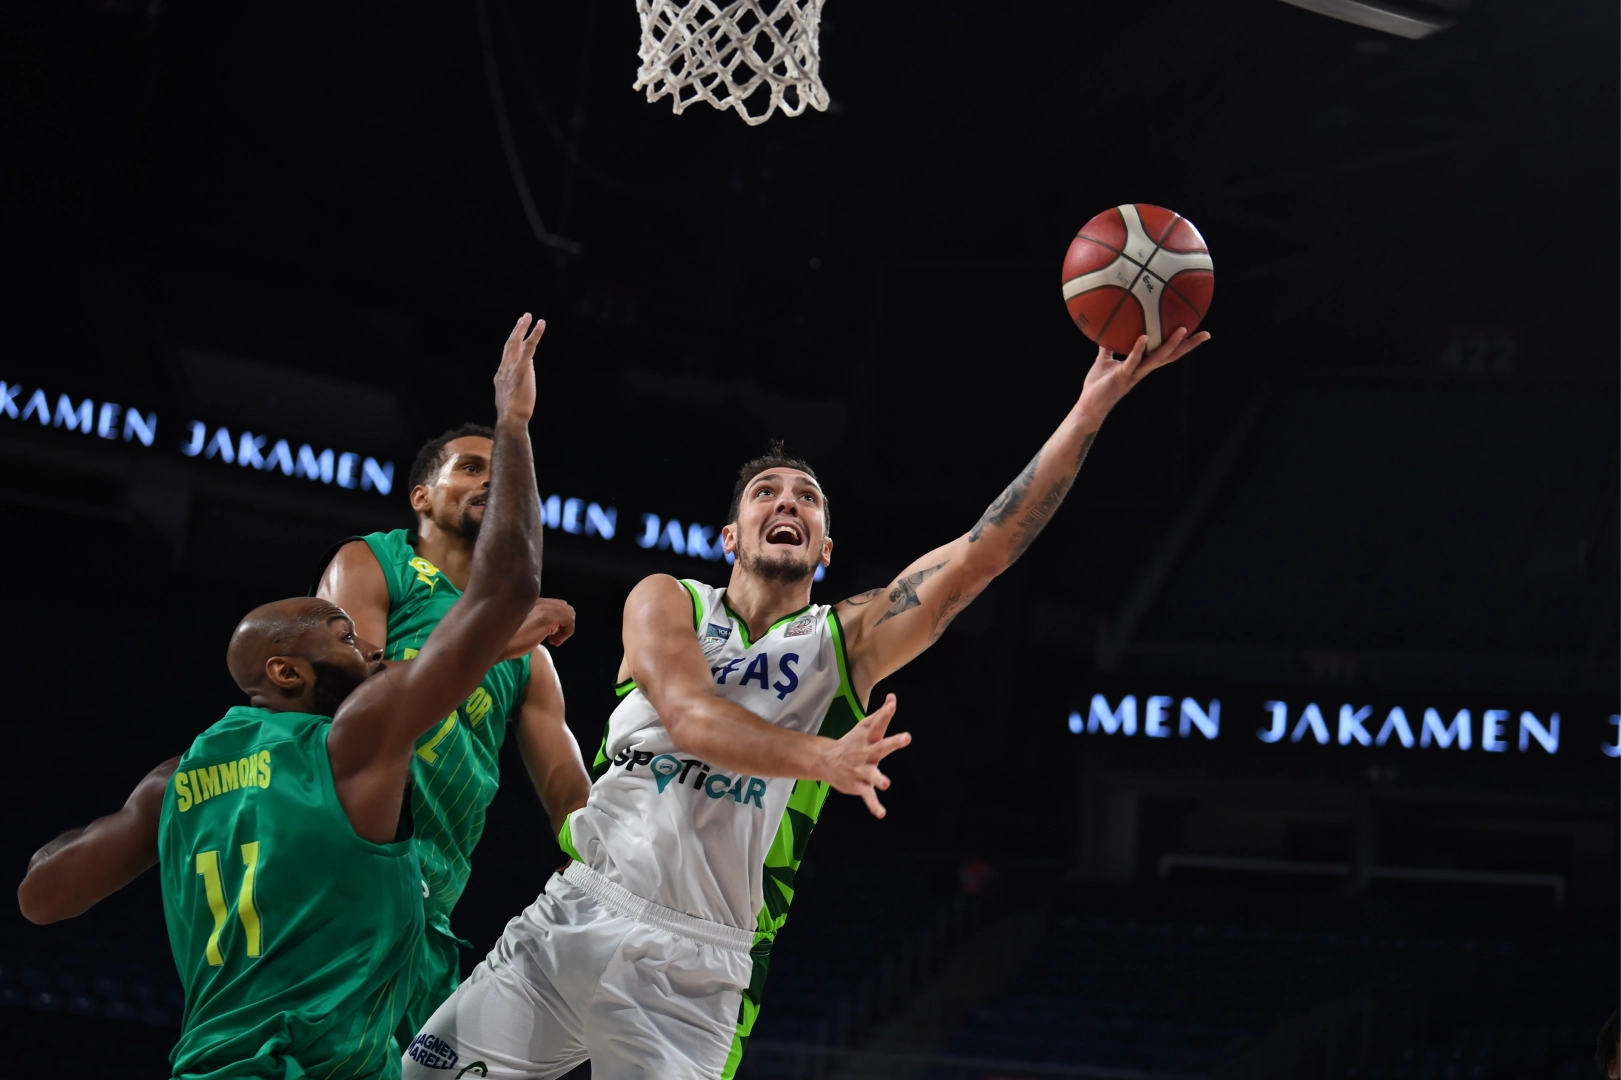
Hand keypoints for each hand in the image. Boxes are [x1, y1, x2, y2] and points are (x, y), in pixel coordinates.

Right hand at [495, 313, 543, 423]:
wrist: (511, 417)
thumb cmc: (511, 415)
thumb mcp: (508, 402)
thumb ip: (510, 394)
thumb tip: (512, 396)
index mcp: (501, 376)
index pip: (506, 357)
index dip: (511, 346)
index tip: (515, 337)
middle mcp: (504, 368)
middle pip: (509, 344)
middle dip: (515, 330)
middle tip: (522, 319)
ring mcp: (513, 366)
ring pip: (516, 341)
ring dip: (522, 327)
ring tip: (528, 316)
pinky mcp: (524, 366)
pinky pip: (530, 345)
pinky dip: (536, 333)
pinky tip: (541, 323)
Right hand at [500, 597, 575, 658]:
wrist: (499, 645)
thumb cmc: (508, 640)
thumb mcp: (523, 625)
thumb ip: (536, 620)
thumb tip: (551, 627)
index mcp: (532, 601)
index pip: (556, 604)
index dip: (558, 620)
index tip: (549, 633)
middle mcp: (539, 601)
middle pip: (565, 607)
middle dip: (563, 623)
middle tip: (552, 637)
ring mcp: (544, 608)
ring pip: (569, 613)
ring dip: (565, 629)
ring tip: (553, 640)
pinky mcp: (548, 618)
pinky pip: (570, 620)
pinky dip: (567, 632)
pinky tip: (554, 641)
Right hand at [820, 694, 909, 818]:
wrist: (826, 761)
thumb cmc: (852, 742)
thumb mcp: (865, 727)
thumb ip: (881, 714)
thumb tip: (893, 697)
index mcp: (868, 737)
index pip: (878, 722)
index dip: (885, 713)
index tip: (892, 703)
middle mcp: (865, 752)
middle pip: (881, 746)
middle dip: (894, 742)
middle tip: (907, 737)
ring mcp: (861, 769)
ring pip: (872, 774)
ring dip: (879, 778)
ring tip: (886, 783)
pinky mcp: (859, 785)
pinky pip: (868, 796)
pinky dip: (874, 805)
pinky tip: (881, 813)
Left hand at [1077, 326, 1209, 422]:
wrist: (1089, 405)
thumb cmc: (1098, 385)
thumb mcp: (1104, 361)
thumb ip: (1108, 347)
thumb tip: (1106, 329)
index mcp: (1141, 366)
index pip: (1166, 353)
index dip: (1181, 345)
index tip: (1197, 332)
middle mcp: (1142, 370)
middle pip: (1170, 356)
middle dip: (1188, 346)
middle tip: (1205, 334)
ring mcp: (1134, 374)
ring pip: (1157, 359)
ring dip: (1170, 345)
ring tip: (1182, 330)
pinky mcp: (1122, 376)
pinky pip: (1132, 361)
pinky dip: (1138, 349)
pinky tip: (1144, 337)